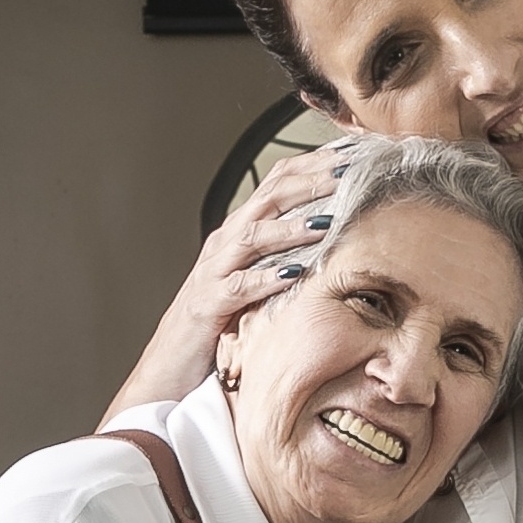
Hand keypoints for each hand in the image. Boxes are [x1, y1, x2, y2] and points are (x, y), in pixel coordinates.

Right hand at [99, 137, 378, 418]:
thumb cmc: (219, 325)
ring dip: (291, 226)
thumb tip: (335, 243)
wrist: (169, 367)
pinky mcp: (208, 305)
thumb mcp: (257, 283)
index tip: (352, 155)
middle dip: (309, 181)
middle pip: (268, 197)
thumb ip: (286, 258)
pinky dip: (265, 279)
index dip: (313, 164)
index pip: (277, 183)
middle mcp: (225, 243)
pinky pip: (238, 287)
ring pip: (253, 236)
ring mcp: (214, 271)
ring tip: (327, 220)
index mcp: (239, 232)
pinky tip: (292, 275)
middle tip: (348, 173)